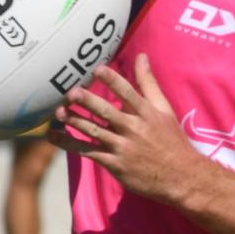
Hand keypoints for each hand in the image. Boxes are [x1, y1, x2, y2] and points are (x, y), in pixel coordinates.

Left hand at [49, 52, 201, 202]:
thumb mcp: (165, 110)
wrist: (181, 178)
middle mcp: (134, 129)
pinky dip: (69, 144)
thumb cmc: (172, 141)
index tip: (98, 69)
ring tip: (59, 111)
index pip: (128, 94)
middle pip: (107, 113)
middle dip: (88, 102)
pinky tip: (53, 136)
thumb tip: (142, 56)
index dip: (113, 81)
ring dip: (75, 121)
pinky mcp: (115, 164)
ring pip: (94, 132)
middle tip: (71, 92)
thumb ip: (149, 83)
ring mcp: (123, 148)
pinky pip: (87, 152)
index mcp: (147, 114)